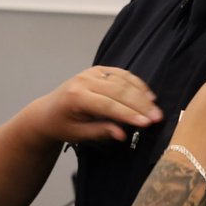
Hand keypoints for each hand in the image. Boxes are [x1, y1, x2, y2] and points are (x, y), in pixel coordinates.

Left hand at [28, 66, 163, 143]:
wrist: (47, 111)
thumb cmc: (62, 125)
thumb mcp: (78, 134)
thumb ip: (100, 132)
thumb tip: (123, 134)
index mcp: (76, 97)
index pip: (108, 105)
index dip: (128, 114)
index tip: (146, 123)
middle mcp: (84, 81)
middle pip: (118, 90)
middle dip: (140, 105)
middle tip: (157, 117)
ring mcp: (92, 73)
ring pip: (123, 80)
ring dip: (141, 94)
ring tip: (155, 108)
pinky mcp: (98, 70)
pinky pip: (122, 74)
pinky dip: (136, 84)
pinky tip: (148, 95)